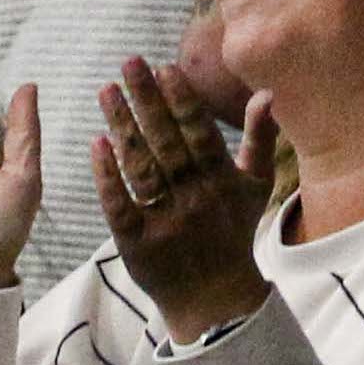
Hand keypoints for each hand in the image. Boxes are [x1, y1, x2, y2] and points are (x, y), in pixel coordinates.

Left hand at [92, 59, 279, 343]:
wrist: (215, 301)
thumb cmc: (233, 232)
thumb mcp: (255, 186)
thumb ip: (259, 138)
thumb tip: (267, 92)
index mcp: (221, 180)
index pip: (200, 133)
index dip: (182, 101)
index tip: (164, 66)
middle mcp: (194, 197)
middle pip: (167, 143)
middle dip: (147, 101)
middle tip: (128, 63)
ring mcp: (165, 221)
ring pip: (141, 169)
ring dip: (123, 128)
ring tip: (106, 91)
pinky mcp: (137, 243)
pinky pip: (120, 205)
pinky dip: (107, 176)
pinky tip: (96, 144)